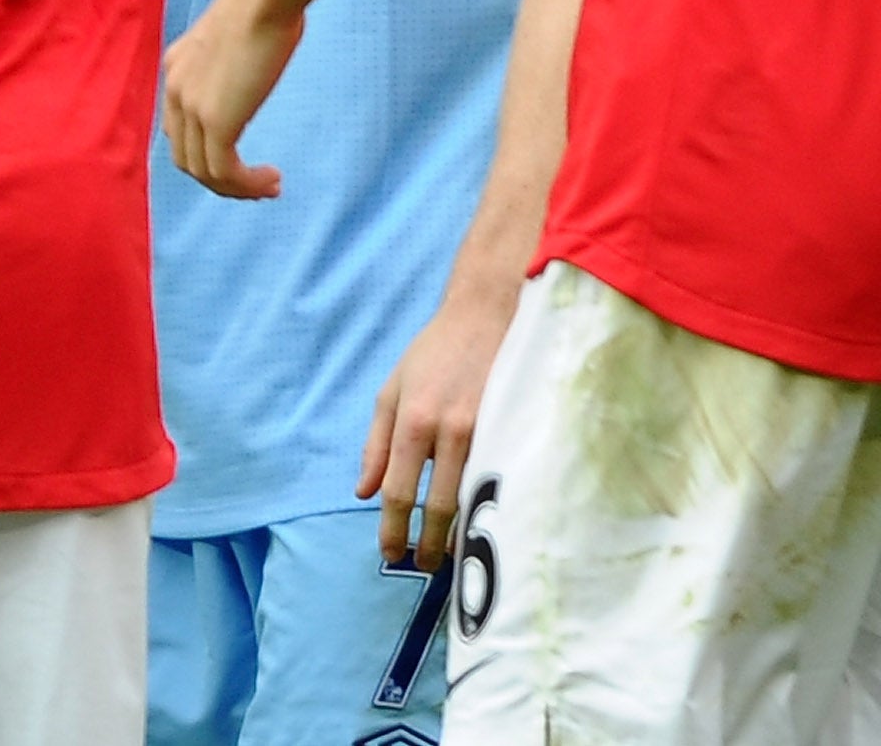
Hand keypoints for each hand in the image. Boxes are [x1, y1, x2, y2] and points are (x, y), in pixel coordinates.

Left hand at [159, 0, 302, 199]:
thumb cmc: (265, 2)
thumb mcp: (235, 36)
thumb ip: (231, 62)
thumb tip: (248, 76)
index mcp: (176, 67)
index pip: (179, 128)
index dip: (207, 152)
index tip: (241, 160)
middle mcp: (175, 89)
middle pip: (185, 156)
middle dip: (220, 179)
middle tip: (254, 184)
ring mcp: (192, 107)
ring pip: (203, 172)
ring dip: (237, 188)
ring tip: (269, 187)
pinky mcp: (216, 121)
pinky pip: (224, 172)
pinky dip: (246, 185)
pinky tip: (270, 181)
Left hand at [360, 275, 515, 566]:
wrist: (488, 314)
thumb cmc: (435, 353)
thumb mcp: (392, 390)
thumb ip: (376, 445)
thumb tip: (364, 493)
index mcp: (414, 420)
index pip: (401, 491)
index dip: (395, 529)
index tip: (391, 554)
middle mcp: (450, 429)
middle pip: (440, 505)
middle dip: (430, 544)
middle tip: (423, 567)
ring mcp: (489, 429)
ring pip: (475, 497)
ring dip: (462, 534)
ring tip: (451, 557)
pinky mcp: (516, 427)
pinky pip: (501, 478)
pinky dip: (490, 506)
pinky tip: (486, 524)